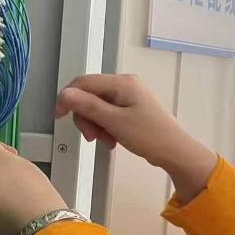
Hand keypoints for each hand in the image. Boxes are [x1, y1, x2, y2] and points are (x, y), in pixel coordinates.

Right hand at [56, 74, 216, 202]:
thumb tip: (65, 95)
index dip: (68, 99)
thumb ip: (88, 106)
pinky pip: (109, 114)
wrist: (174, 151)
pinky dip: (105, 127)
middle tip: (92, 137)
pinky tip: (112, 139)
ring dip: (96, 125)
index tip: (59, 117)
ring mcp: (129, 96)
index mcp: (122, 82)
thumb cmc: (149, 136)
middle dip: (86, 117)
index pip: (83, 83)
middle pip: (90, 95)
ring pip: (98, 107)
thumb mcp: (114, 122)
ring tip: (106, 140)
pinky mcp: (132, 109)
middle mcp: (125, 85)